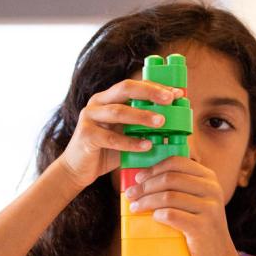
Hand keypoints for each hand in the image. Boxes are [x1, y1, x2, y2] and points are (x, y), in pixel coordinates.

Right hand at [58, 78, 184, 190]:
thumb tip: (173, 124)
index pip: (133, 85)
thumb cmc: (105, 151)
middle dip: (149, 93)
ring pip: (118, 112)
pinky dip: (130, 142)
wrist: (78, 170)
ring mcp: (89, 117)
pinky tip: (146, 146)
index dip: (155, 87)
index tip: (177, 94)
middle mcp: (97, 102)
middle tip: (170, 100)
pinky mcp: (86, 135)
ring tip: (161, 122)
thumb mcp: (125, 133)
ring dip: (142, 116)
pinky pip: (111, 138)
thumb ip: (142, 126)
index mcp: (108, 98)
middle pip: (125, 89)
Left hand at [124, 156, 236, 255]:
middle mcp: (212, 189)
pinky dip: (158, 215)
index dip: (154, 168)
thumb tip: (142, 179)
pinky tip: (153, 218)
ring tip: (135, 208)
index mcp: (208, 178)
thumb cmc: (199, 228)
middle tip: (131, 195)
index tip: (138, 178)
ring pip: (168, 196)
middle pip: (169, 178)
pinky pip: (172, 215)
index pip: (177, 162)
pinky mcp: (202, 227)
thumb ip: (178, 188)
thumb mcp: (195, 202)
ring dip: (147, 201)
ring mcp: (209, 208)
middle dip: (145, 186)